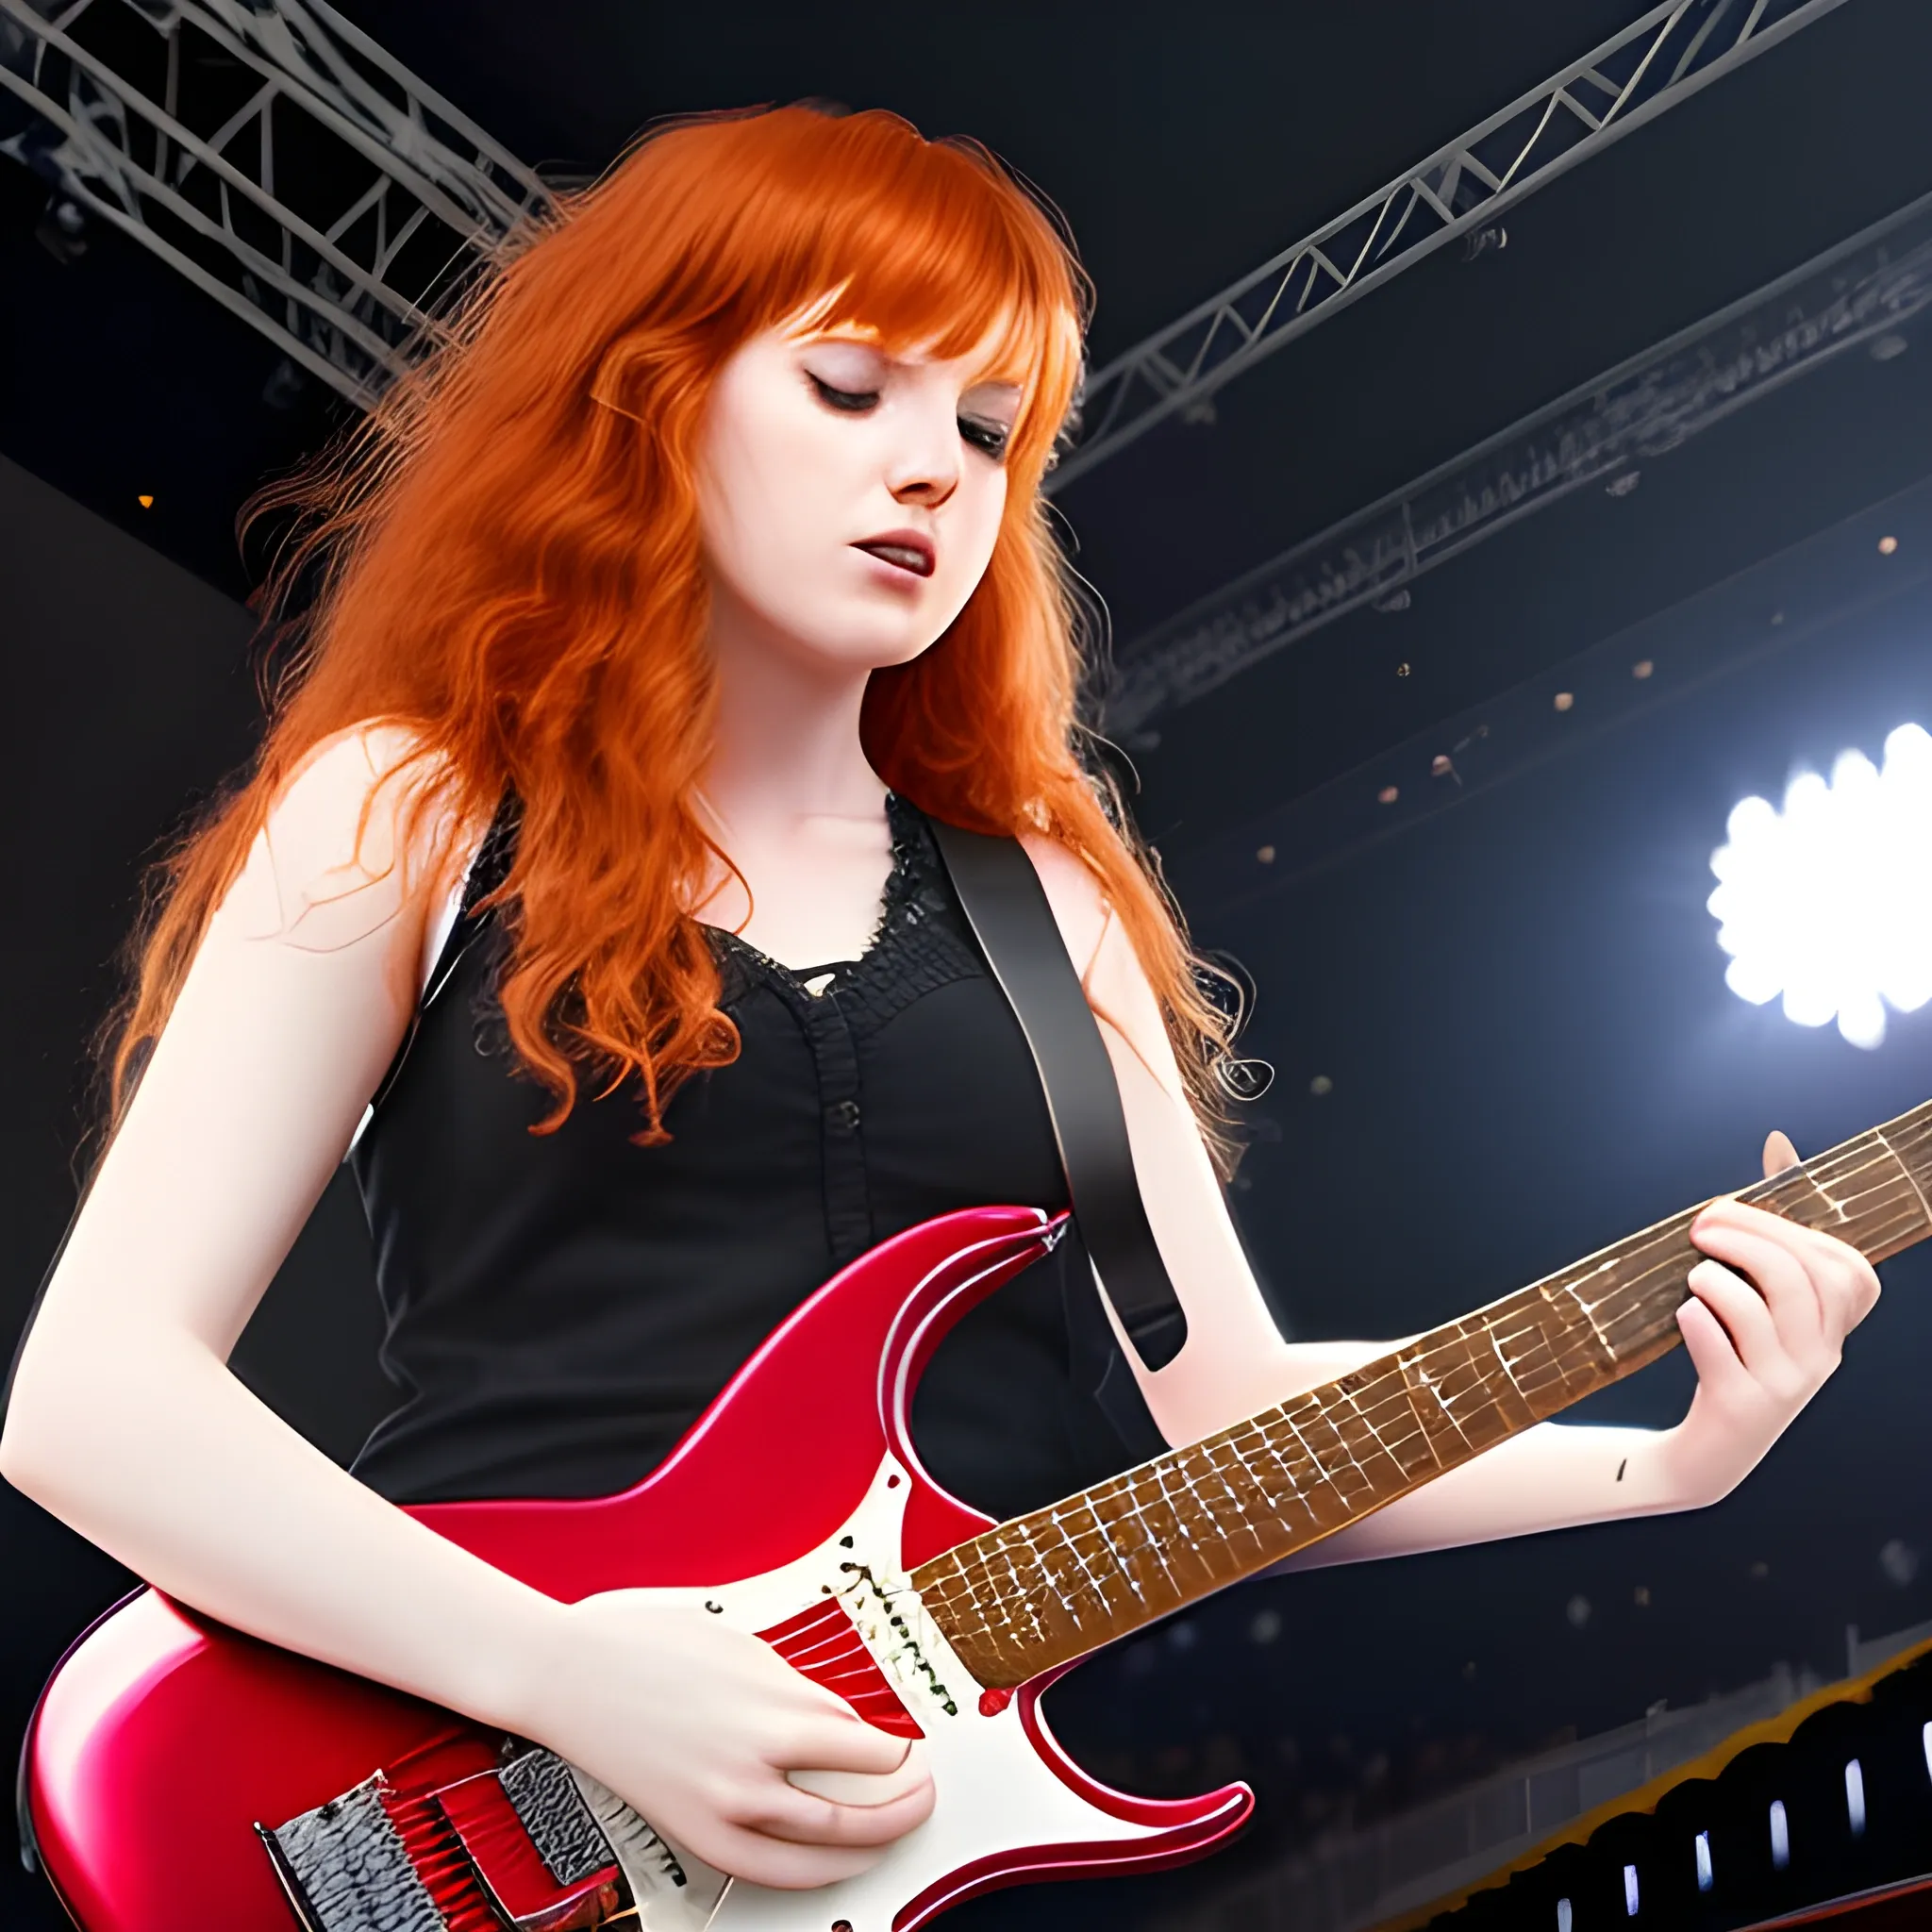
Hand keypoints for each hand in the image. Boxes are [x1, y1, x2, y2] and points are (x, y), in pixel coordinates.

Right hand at [522, 1592, 932, 1888]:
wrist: (570, 1675)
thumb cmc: (646, 1646)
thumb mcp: (745, 1648)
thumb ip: (800, 1690)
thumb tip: (843, 1720)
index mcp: (773, 1717)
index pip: (870, 1750)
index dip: (901, 1751)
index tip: (912, 1745)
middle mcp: (753, 1774)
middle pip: (856, 1811)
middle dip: (903, 1806)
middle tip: (923, 1793)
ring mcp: (721, 1812)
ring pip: (819, 1850)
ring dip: (869, 1842)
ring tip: (890, 1828)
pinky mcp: (694, 1834)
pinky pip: (767, 1869)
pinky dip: (810, 1868)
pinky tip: (828, 1859)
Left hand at [1662, 1130, 1880, 1504]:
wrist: (1706, 1450)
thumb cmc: (1732, 1352)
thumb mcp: (1761, 1295)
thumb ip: (1773, 1223)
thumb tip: (1779, 1144)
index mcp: (1834, 1328)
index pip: (1845, 1267)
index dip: (1788, 1228)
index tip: (1733, 1207)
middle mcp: (1822, 1358)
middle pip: (1799, 1278)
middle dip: (1744, 1237)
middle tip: (1698, 1227)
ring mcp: (1786, 1386)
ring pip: (1759, 1309)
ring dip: (1713, 1278)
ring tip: (1693, 1276)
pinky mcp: (1742, 1407)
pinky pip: (1717, 1345)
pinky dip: (1694, 1319)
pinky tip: (1686, 1316)